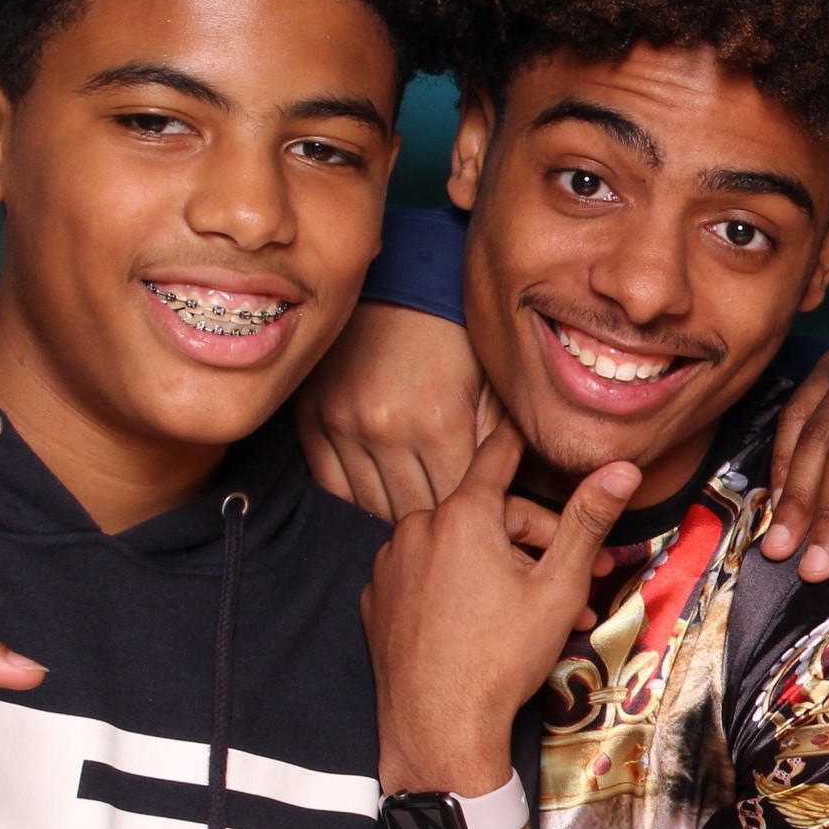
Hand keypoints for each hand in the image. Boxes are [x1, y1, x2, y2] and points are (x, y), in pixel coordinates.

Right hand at [296, 301, 489, 522]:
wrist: (396, 286)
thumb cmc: (455, 337)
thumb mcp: (491, 387)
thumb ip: (499, 448)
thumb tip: (516, 503)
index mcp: (438, 422)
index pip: (457, 502)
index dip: (472, 520)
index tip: (483, 529)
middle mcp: (385, 429)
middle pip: (415, 512)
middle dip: (438, 527)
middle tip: (453, 541)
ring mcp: (342, 426)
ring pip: (372, 507)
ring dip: (397, 519)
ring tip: (419, 529)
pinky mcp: (311, 421)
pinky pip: (331, 488)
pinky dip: (357, 503)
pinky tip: (380, 505)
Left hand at [362, 420, 637, 792]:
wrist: (440, 729)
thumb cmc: (502, 657)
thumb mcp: (559, 587)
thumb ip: (588, 521)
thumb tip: (624, 468)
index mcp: (461, 516)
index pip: (498, 455)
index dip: (521, 439)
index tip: (526, 419)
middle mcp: (416, 529)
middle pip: (487, 513)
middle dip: (536, 541)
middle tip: (578, 582)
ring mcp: (390, 566)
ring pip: (457, 547)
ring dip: (498, 566)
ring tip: (534, 611)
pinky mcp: (376, 600)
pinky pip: (424, 575)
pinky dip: (455, 586)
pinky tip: (482, 620)